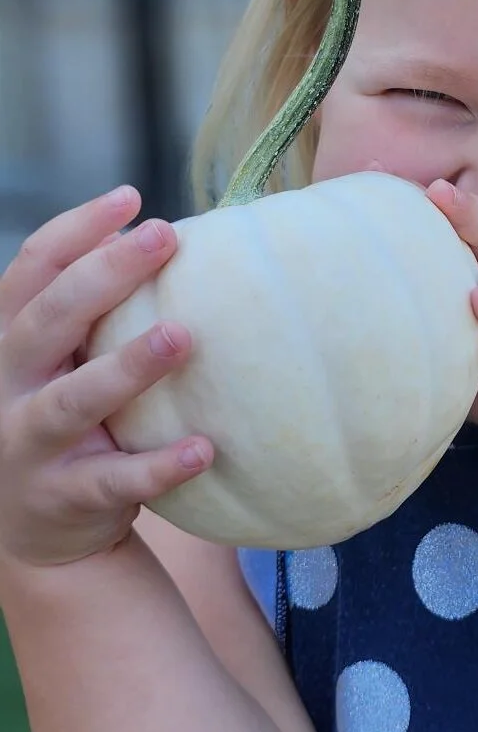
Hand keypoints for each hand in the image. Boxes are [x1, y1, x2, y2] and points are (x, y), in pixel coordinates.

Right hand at [0, 188, 212, 570]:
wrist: (34, 533)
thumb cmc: (67, 420)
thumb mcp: (62, 361)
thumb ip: (92, 312)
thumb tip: (164, 235)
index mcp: (12, 340)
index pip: (32, 270)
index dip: (76, 230)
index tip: (131, 198)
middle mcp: (10, 385)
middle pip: (50, 319)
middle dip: (105, 275)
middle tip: (165, 237)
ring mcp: (30, 444)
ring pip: (73, 400)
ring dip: (127, 366)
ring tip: (182, 337)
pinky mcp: (64, 497)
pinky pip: (114, 481)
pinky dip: (158, 466)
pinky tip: (203, 449)